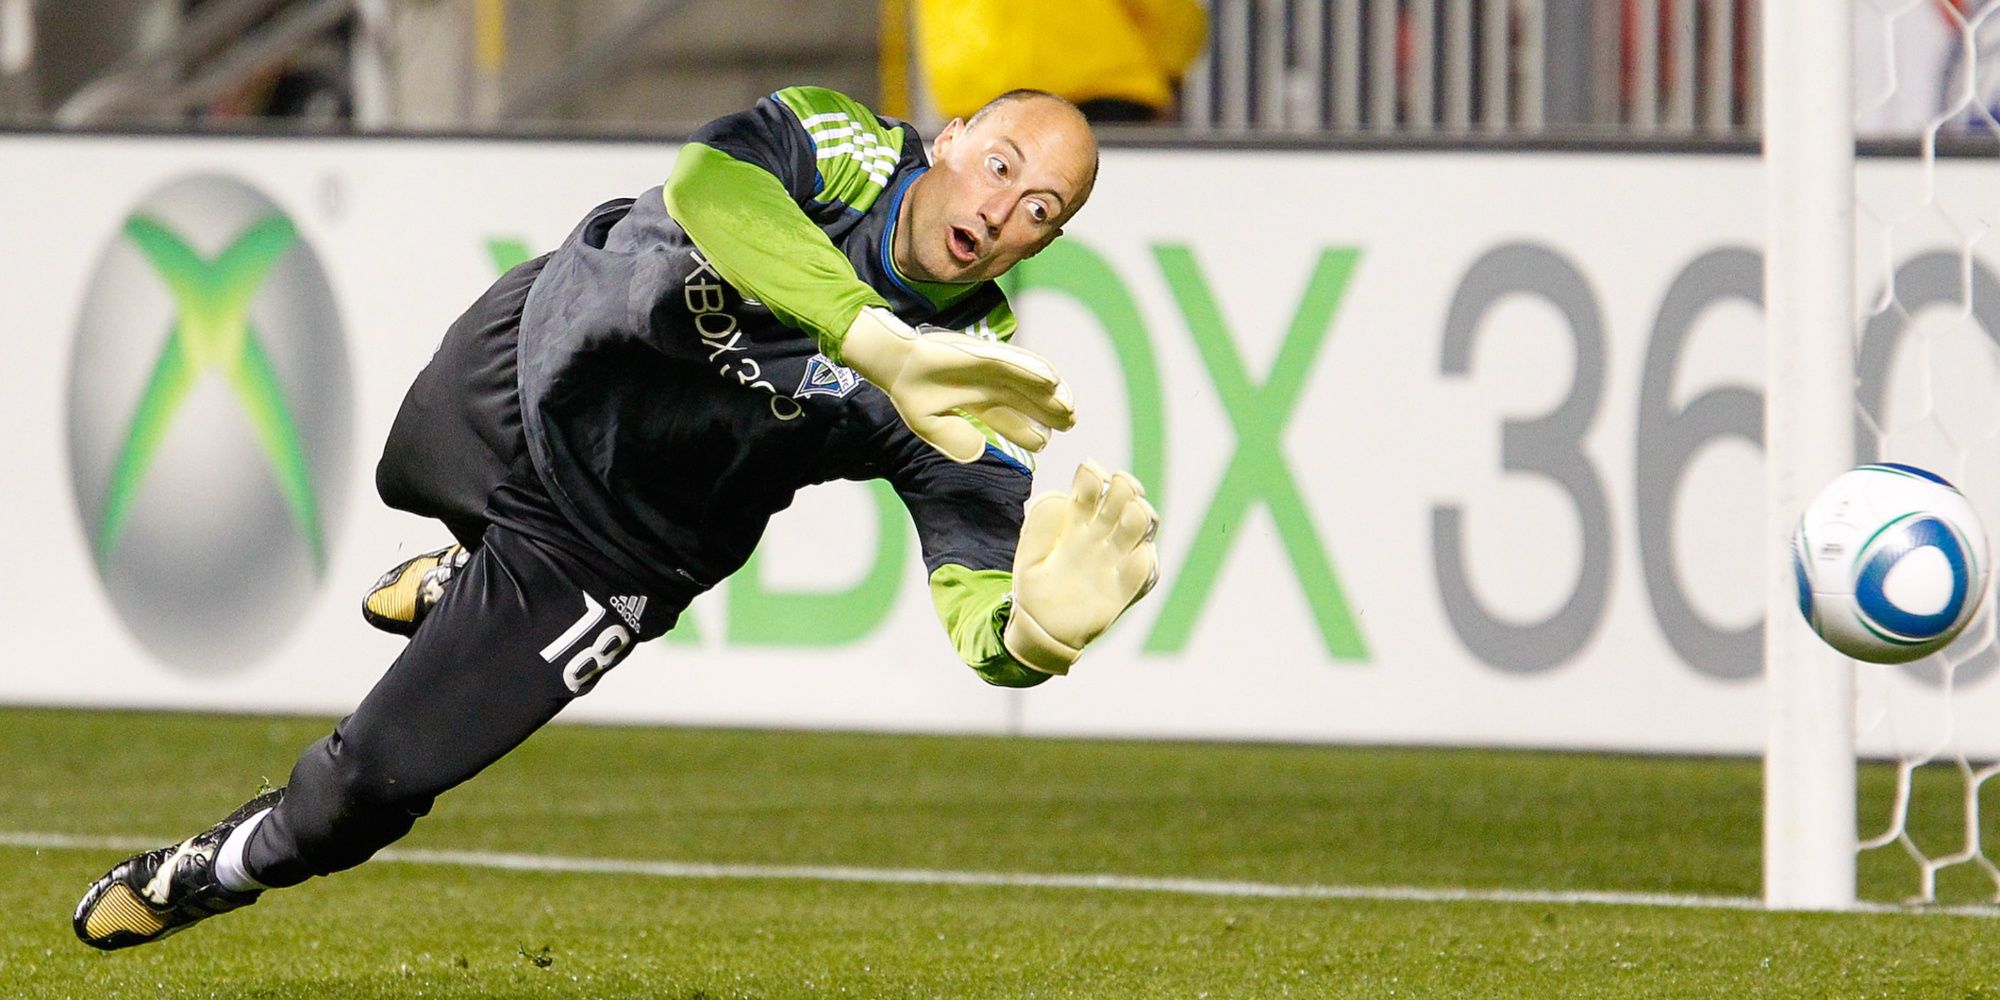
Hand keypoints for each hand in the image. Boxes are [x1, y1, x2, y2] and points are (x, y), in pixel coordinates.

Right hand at [839, 307, 1075, 462]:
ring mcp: (989, 368)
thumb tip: (980, 451)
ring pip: (1028, 382)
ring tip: (1070, 408)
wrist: (895, 365)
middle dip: (1049, 413)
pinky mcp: (986, 354)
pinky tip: (1053, 381)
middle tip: (1071, 423)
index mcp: (976, 401)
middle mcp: (988, 384)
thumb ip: (956, 442)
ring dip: (1050, 395)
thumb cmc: (910, 392)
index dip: (1027, 432)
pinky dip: (1034, 369)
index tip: (1043, 444)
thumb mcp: (932, 427)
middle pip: (1027, 400)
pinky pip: (1016, 362)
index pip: (1008, 418)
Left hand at [1003, 461, 1160, 674]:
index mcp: (1074, 523)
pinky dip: (1142, 559)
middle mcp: (1098, 537)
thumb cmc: (1034, 590)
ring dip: (1140, 515)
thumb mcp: (1028, 558)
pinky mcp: (1123, 588)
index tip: (1089, 472)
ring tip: (1131, 515)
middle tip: (1118, 488)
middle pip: (1122, 500)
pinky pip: (1142, 569)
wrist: (1042, 631)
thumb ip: (1039, 529)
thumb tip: (1056, 497)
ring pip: (1139, 526)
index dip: (1094, 476)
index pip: (1090, 489)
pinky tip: (1135, 555)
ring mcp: (1113, 560)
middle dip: (1125, 488)